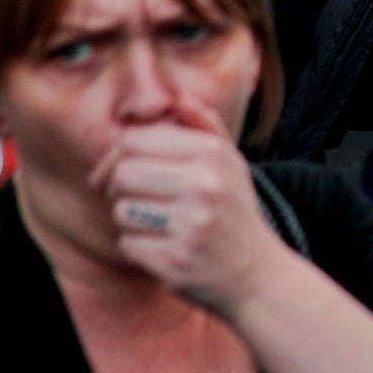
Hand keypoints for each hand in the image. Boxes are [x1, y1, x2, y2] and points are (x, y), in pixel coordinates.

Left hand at [93, 99, 284, 316]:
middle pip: (123, 174)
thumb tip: (180, 98)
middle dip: (119, 188)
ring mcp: (190, 224)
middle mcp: (203, 185)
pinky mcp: (175, 260)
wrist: (256, 273)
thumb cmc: (234, 211)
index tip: (117, 171)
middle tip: (135, 198)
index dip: (116, 154)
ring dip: (130, 220)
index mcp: (212, 154)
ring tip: (156, 224)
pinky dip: (138, 248)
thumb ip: (205, 126)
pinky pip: (129, 245)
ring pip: (121, 211)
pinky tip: (162, 247)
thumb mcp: (230, 162)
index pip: (135, 140)